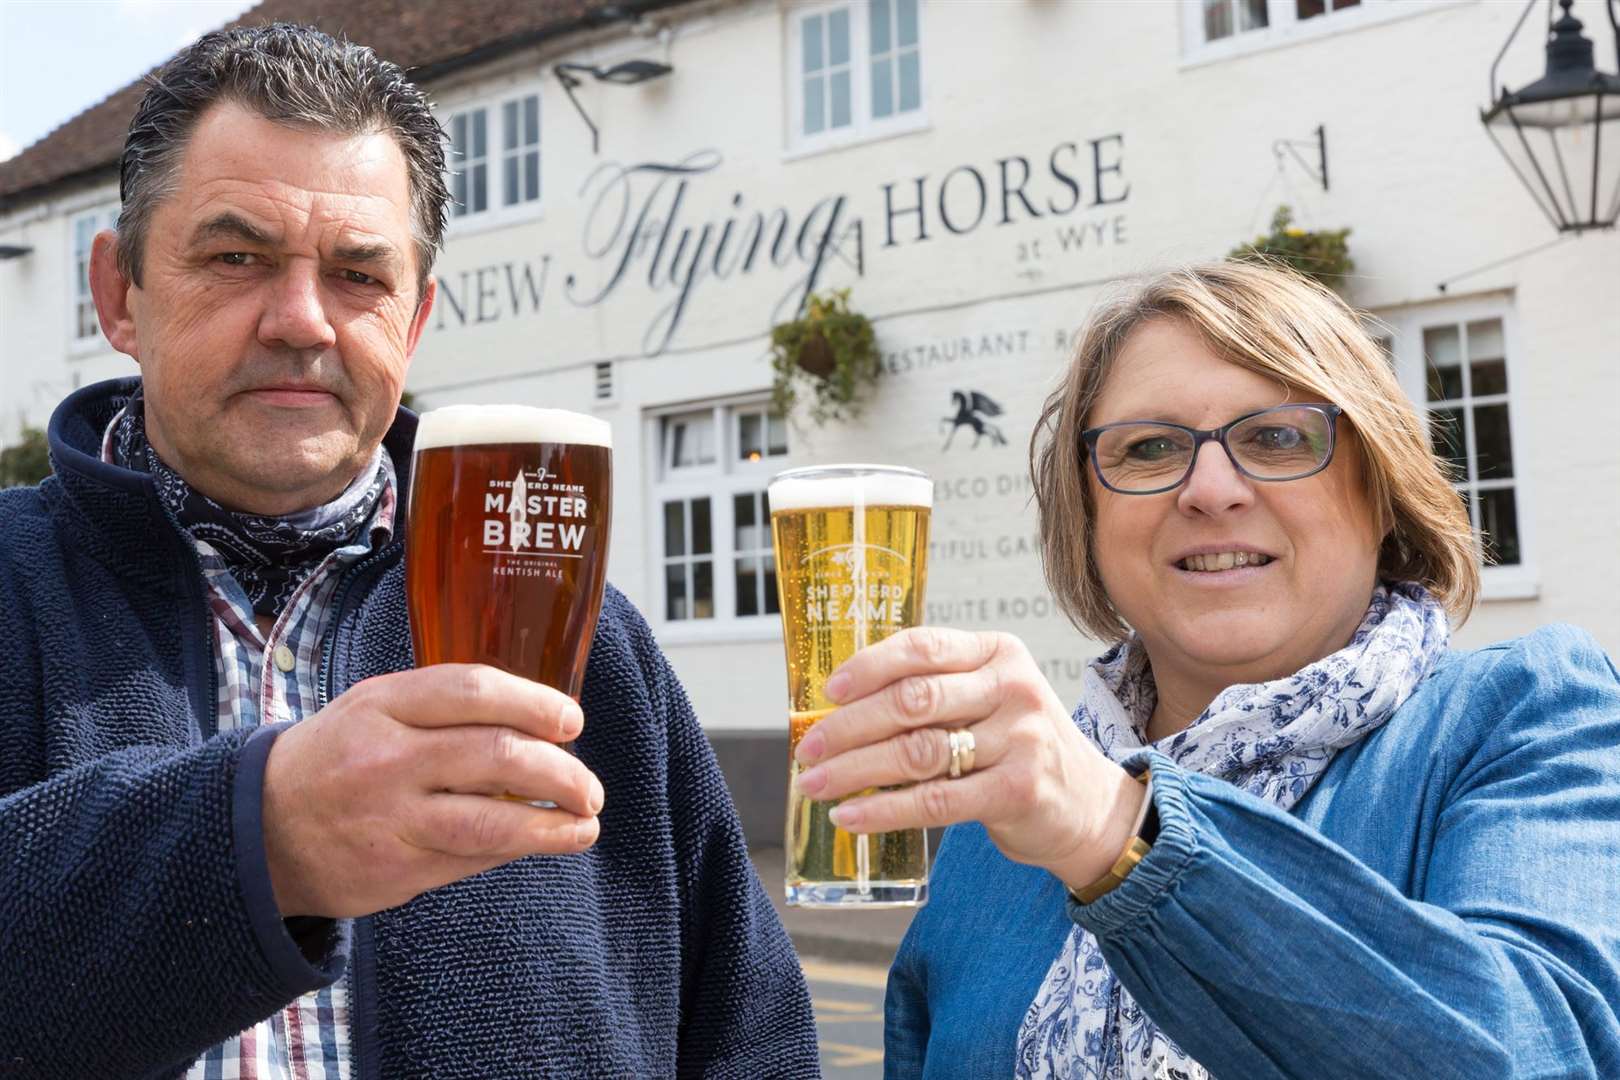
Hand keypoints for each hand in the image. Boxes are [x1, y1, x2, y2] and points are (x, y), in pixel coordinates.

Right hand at [261, 664, 603, 917]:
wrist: (257, 830)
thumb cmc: (336, 758)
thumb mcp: (374, 708)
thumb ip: (444, 708)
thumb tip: (538, 720)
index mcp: (384, 704)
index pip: (475, 691)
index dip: (536, 704)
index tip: (572, 721)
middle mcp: (388, 759)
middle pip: (498, 756)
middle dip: (562, 772)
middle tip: (589, 785)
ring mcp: (392, 818)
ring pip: (493, 820)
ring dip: (554, 823)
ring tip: (586, 823)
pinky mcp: (396, 869)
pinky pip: (473, 857)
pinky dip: (518, 848)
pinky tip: (545, 841)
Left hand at [792, 628, 1145, 890]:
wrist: (1086, 803)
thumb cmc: (1017, 746)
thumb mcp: (987, 700)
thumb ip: (933, 693)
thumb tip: (839, 710)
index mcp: (998, 652)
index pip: (921, 648)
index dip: (867, 668)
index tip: (827, 693)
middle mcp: (1012, 687)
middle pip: (912, 701)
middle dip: (849, 727)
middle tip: (807, 749)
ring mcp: (1021, 738)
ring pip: (917, 751)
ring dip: (855, 770)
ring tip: (816, 784)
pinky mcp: (1018, 790)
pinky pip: (934, 800)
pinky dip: (883, 811)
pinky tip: (849, 816)